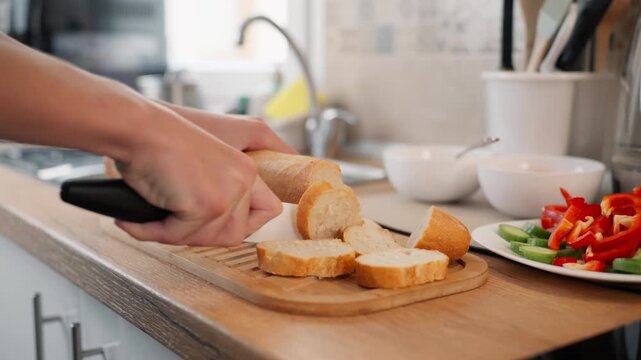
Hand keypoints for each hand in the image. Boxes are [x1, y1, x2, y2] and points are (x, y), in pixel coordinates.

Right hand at [113, 104, 281, 245]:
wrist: (137, 129)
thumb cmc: (157, 144)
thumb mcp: (201, 167)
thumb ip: (219, 193)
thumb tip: (219, 229)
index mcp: (246, 168)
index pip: (269, 209)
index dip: (244, 224)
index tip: (213, 225)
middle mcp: (244, 178)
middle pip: (236, 234)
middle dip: (202, 235)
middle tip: (172, 223)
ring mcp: (229, 192)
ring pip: (209, 239)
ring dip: (177, 236)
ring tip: (152, 220)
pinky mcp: (209, 205)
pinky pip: (180, 236)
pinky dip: (153, 233)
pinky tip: (135, 221)